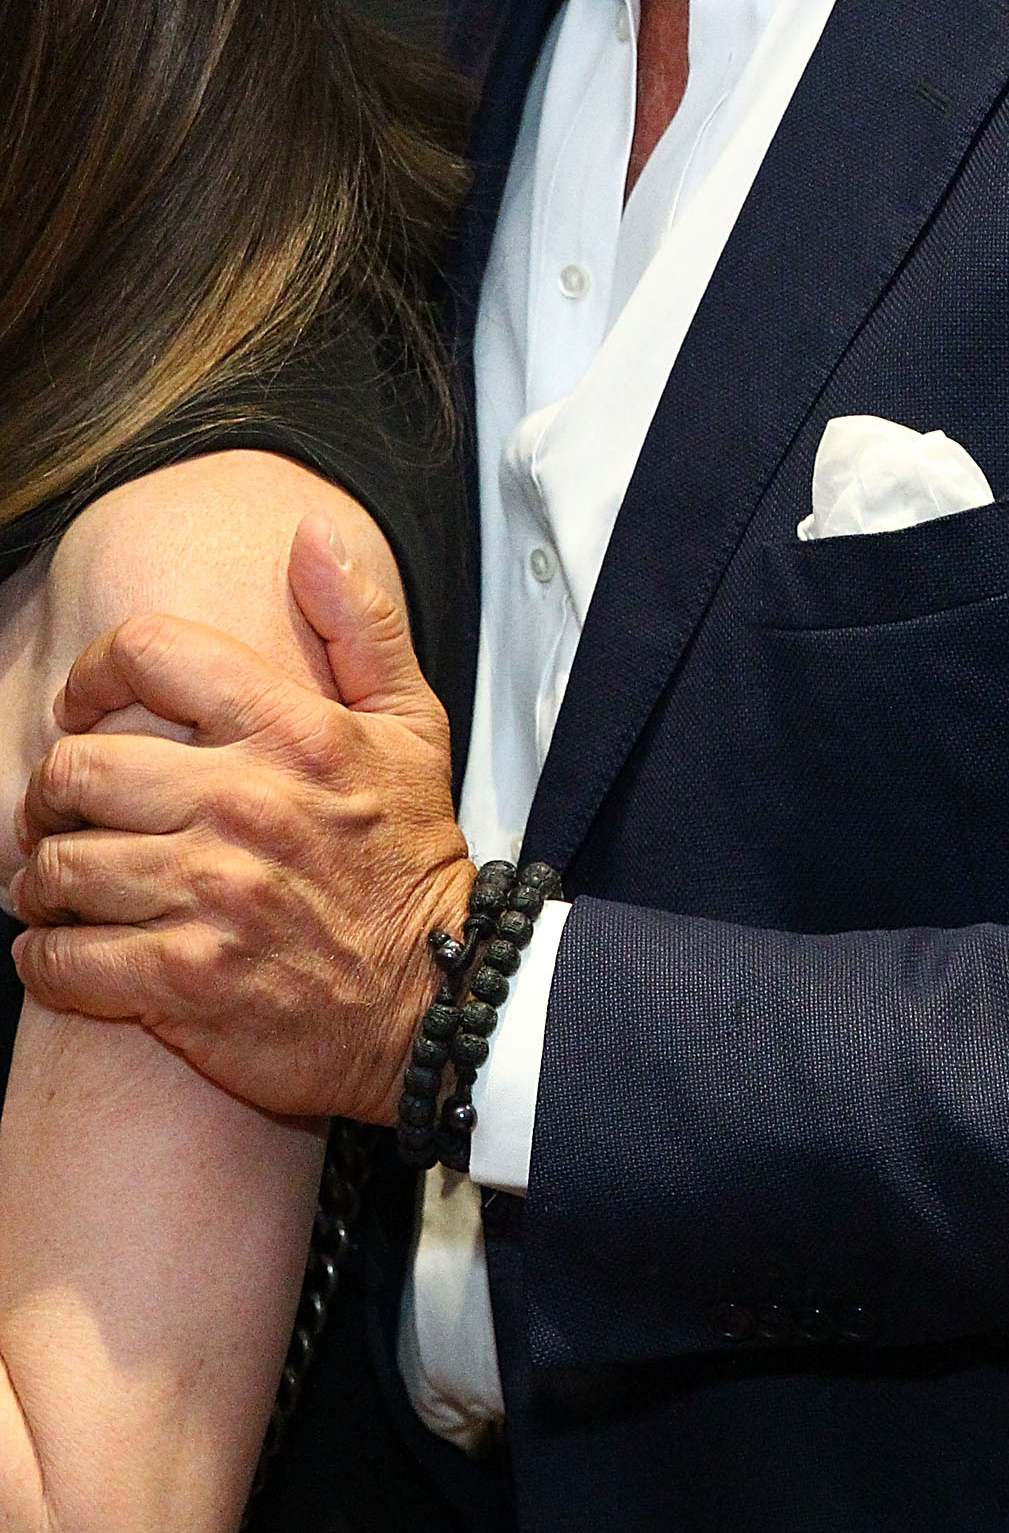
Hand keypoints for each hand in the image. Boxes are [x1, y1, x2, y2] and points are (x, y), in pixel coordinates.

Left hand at [12, 518, 472, 1123]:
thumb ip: (360, 621)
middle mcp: (243, 805)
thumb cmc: (409, 857)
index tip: (85, 708)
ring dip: (46, 880)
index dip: (93, 672)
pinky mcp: (184, 982)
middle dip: (54, 792)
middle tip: (65, 811)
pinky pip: (61, 958)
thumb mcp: (412, 724)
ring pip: (58, 866)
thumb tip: (312, 534)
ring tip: (65, 884)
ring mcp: (210, 897)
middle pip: (76, 766)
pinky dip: (47, 956)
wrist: (437, 997)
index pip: (149, 651)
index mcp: (290, 731)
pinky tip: (69, 948)